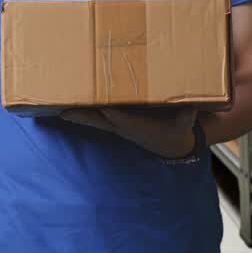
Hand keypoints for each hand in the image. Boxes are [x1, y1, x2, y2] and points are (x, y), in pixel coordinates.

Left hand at [60, 106, 197, 159]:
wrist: (172, 145)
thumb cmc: (177, 131)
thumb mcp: (185, 126)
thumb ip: (187, 117)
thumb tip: (192, 107)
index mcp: (138, 127)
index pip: (123, 120)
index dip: (113, 114)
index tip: (103, 107)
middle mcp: (123, 126)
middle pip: (99, 121)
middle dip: (83, 115)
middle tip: (64, 110)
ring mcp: (117, 125)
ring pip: (94, 119)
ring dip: (78, 114)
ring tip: (59, 108)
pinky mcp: (116, 122)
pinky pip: (96, 117)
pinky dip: (83, 112)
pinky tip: (68, 109)